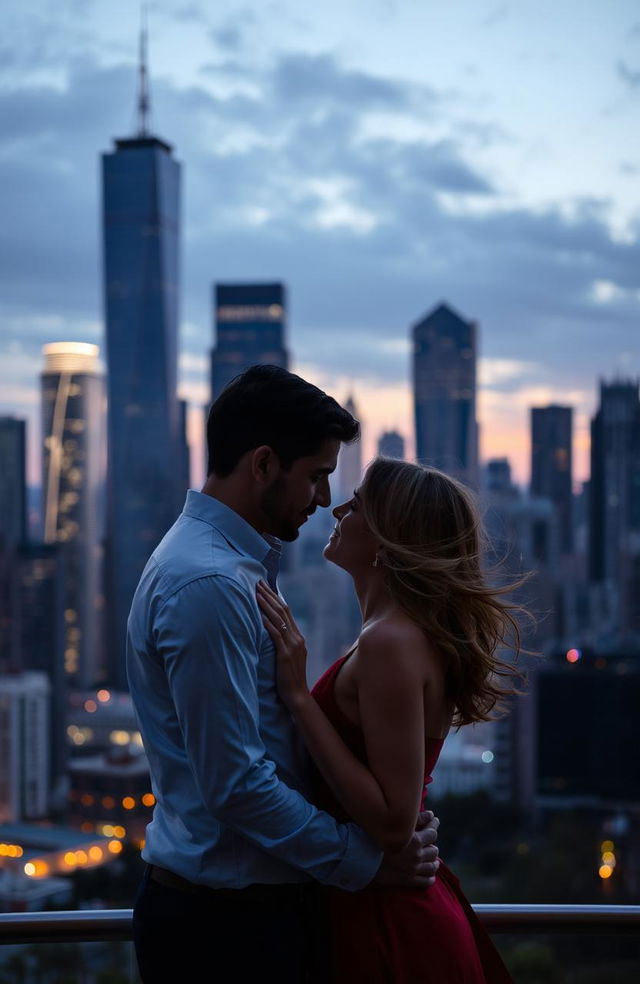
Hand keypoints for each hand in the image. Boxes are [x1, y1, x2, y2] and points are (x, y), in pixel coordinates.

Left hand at [257, 581, 308, 708]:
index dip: (275, 597)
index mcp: (298, 637)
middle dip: (270, 595)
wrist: (297, 694)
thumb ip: (284, 642)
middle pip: (282, 610)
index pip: (286, 611)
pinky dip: (267, 624)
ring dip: (266, 605)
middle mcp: (297, 638)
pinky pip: (276, 635)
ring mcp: (292, 645)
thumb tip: (272, 631)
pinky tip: (259, 615)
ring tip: (256, 593)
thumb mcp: (289, 655)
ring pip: (279, 619)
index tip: (265, 586)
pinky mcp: (285, 654)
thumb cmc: (289, 677)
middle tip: (258, 582)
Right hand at [374, 811, 439, 887]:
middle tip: (430, 842)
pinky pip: (425, 881)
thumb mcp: (396, 824)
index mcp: (415, 840)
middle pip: (434, 850)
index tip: (434, 821)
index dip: (434, 825)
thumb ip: (416, 818)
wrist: (362, 857)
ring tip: (434, 860)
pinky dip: (430, 878)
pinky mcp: (407, 881)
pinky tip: (430, 876)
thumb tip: (431, 814)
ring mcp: (413, 869)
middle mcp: (416, 855)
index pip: (432, 832)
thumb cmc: (377, 836)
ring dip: (434, 862)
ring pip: (432, 866)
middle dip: (433, 845)